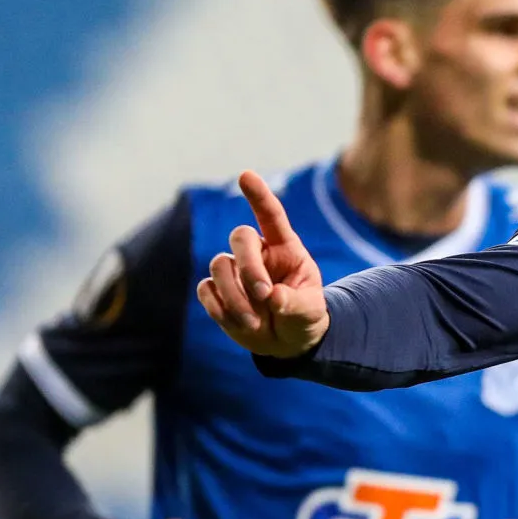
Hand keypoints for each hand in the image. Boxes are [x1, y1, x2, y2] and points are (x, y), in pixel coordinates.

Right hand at [196, 170, 329, 357]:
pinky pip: (206, 290)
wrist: (287, 342)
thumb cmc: (303, 317)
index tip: (245, 176)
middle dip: (249, 266)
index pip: (271, 215)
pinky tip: (239, 322)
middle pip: (240, 238)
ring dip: (234, 295)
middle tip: (264, 295)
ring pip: (219, 266)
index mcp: (285, 248)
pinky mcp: (217, 292)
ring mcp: (234, 271)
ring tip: (254, 322)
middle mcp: (257, 253)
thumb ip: (295, 303)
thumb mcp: (310, 312)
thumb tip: (273, 298)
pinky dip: (219, 307)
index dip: (258, 195)